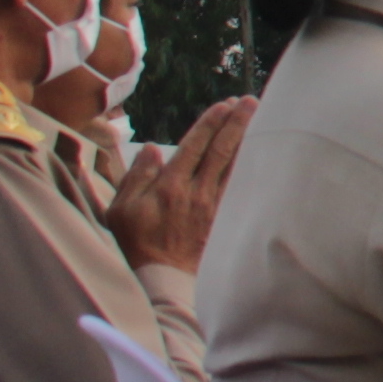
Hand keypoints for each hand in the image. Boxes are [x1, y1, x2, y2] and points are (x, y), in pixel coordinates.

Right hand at [108, 97, 254, 271]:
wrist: (162, 279)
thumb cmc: (136, 243)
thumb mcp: (121, 209)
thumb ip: (136, 176)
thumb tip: (151, 148)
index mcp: (170, 186)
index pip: (195, 146)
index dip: (211, 123)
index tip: (224, 105)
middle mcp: (196, 192)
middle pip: (221, 150)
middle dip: (236, 123)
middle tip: (250, 102)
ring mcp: (214, 205)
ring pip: (235, 166)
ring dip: (247, 140)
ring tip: (261, 118)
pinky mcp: (224, 218)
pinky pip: (240, 187)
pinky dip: (251, 167)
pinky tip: (261, 154)